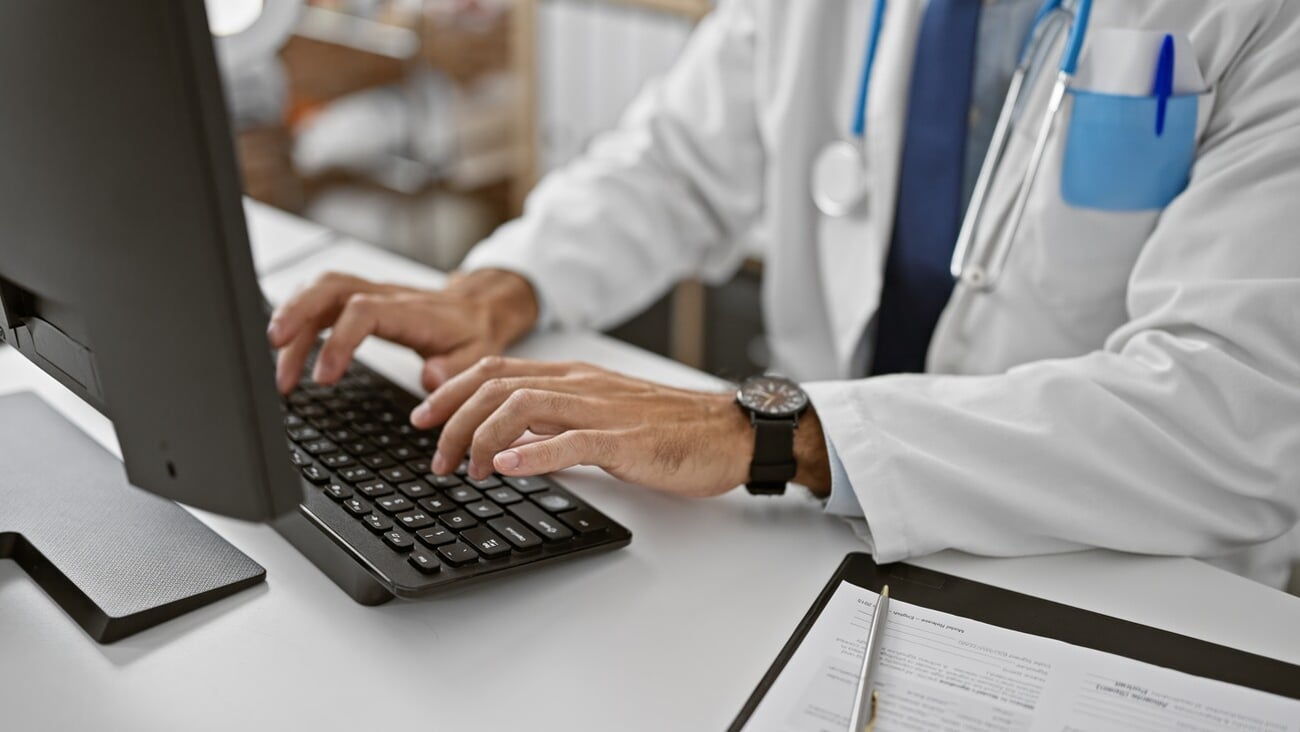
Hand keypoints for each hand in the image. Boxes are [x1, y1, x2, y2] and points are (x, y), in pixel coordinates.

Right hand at [267, 269, 538, 393]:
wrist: (478, 307)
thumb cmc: (473, 333)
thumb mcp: (478, 356)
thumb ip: (457, 370)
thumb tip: (431, 378)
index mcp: (411, 311)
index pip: (363, 311)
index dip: (338, 342)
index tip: (323, 378)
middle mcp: (386, 295)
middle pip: (330, 288)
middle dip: (296, 314)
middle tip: (274, 350)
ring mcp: (370, 293)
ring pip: (320, 289)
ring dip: (291, 317)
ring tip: (276, 361)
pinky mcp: (360, 299)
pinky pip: (322, 296)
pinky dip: (298, 314)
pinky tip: (286, 344)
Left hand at [409, 357, 832, 497]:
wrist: (731, 432)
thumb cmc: (671, 429)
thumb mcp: (603, 416)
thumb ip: (557, 421)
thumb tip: (508, 440)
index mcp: (574, 377)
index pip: (495, 371)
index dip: (450, 392)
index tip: (423, 420)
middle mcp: (581, 385)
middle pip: (496, 386)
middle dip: (452, 420)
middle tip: (434, 457)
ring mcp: (602, 410)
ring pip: (522, 408)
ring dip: (481, 439)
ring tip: (465, 470)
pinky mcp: (625, 441)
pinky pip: (570, 441)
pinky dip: (532, 455)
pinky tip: (506, 469)